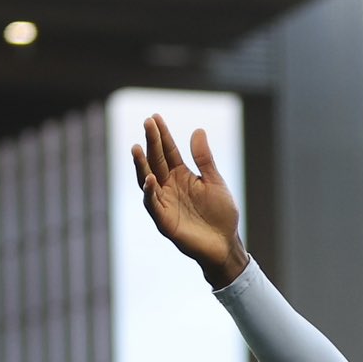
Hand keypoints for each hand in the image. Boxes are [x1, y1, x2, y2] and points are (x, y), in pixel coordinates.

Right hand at [132, 115, 247, 285]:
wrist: (225, 244)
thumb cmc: (220, 214)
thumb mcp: (214, 182)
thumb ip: (204, 159)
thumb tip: (198, 130)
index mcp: (181, 175)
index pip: (168, 151)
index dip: (162, 135)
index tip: (155, 117)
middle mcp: (169, 186)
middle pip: (156, 160)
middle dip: (151, 142)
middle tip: (147, 123)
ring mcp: (164, 202)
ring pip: (147, 180)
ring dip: (142, 165)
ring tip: (137, 148)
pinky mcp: (164, 220)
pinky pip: (153, 204)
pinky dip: (150, 192)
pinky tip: (150, 179)